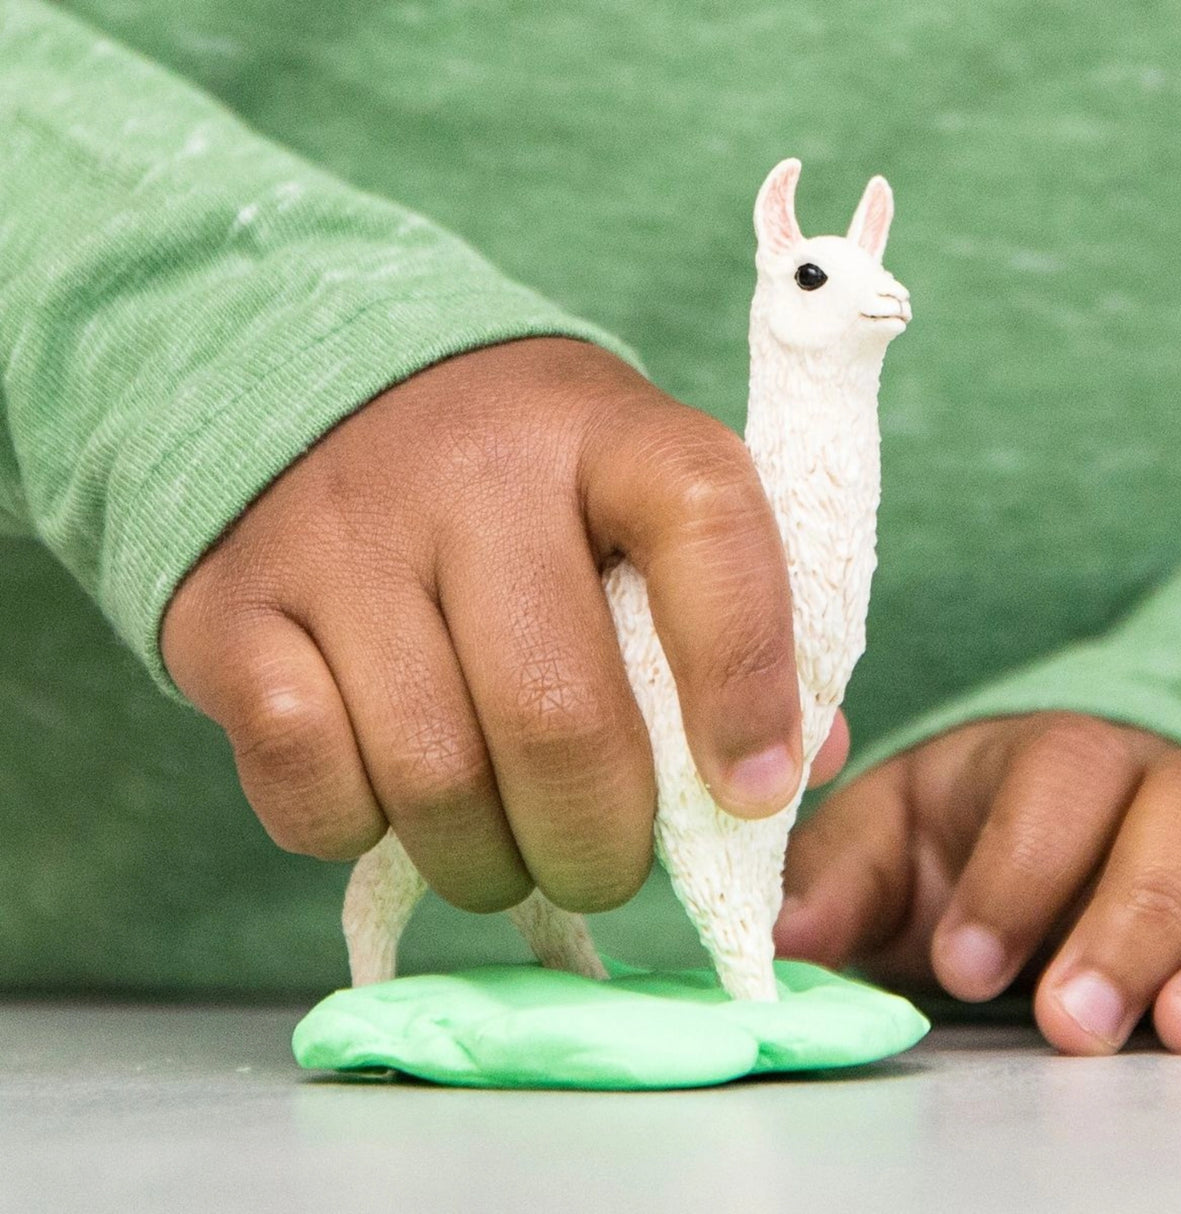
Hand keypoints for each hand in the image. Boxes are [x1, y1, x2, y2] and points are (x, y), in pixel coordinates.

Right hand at [163, 337, 846, 913]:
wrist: (328, 401)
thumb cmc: (521, 488)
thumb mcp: (636, 507)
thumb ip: (729, 624)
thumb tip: (784, 773)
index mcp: (606, 432)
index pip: (707, 526)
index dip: (748, 677)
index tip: (751, 792)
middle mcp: (470, 472)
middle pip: (557, 714)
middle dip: (598, 846)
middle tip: (601, 863)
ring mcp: (339, 536)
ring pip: (432, 774)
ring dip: (486, 861)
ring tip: (503, 849)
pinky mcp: (233, 608)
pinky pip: (308, 778)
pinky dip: (360, 828)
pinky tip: (386, 795)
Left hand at [775, 711, 1180, 1054]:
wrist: (1035, 852)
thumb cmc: (949, 841)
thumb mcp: (881, 850)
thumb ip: (837, 884)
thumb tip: (782, 940)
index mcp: (1041, 753)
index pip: (1051, 780)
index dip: (1017, 871)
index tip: (962, 966)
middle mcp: (1144, 781)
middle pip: (1171, 817)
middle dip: (1122, 921)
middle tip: (1067, 1022)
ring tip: (1173, 1032)